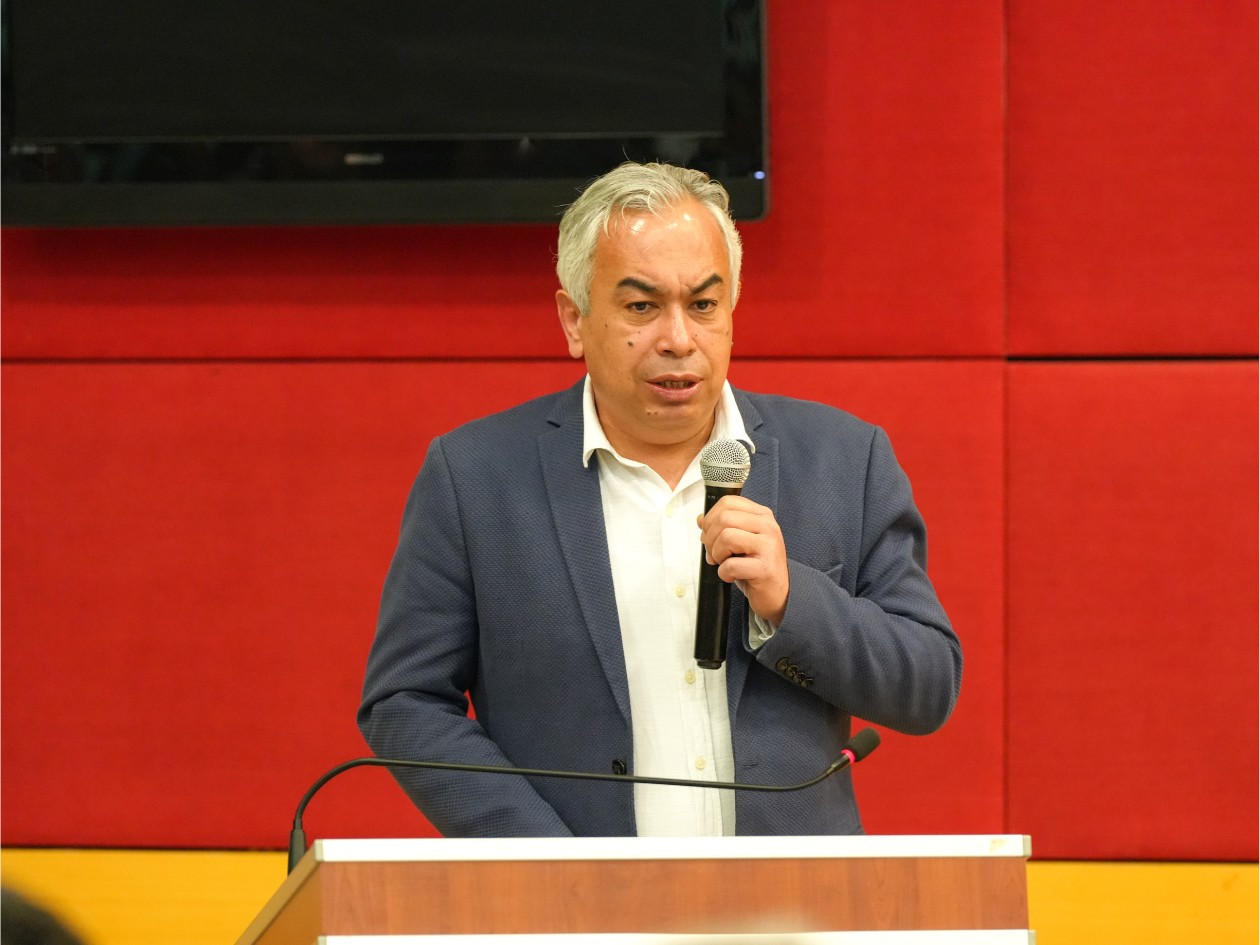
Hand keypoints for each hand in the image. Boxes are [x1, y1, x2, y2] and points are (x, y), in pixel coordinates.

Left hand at [698, 495, 788, 625]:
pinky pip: (731, 565)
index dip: (710, 518)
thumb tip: (700, 519)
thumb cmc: (756, 567)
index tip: (710, 535)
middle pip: (724, 518)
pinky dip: (724, 573)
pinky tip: (731, 576)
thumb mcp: (739, 542)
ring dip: (717, 554)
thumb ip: (722, 528)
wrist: (778, 594)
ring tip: (724, 563)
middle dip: (710, 539)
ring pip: (726, 537)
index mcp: (762, 516)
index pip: (728, 502)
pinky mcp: (765, 568)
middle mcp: (768, 527)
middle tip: (714, 554)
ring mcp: (768, 546)